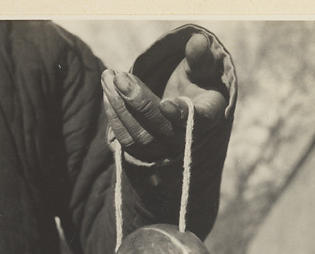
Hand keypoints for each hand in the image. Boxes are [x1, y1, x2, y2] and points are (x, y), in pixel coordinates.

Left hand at [101, 33, 227, 161]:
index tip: (165, 103)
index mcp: (206, 117)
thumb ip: (199, 57)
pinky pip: (126, 142)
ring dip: (120, 107)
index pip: (194, 120)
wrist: (188, 104)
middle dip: (138, 102)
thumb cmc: (198, 83)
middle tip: (120, 77)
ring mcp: (163, 149)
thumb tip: (198, 41)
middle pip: (160, 128)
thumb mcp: (204, 68)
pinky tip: (108, 92)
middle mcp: (184, 139)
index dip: (180, 114)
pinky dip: (114, 117)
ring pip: (139, 136)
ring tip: (108, 76)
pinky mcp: (145, 152)